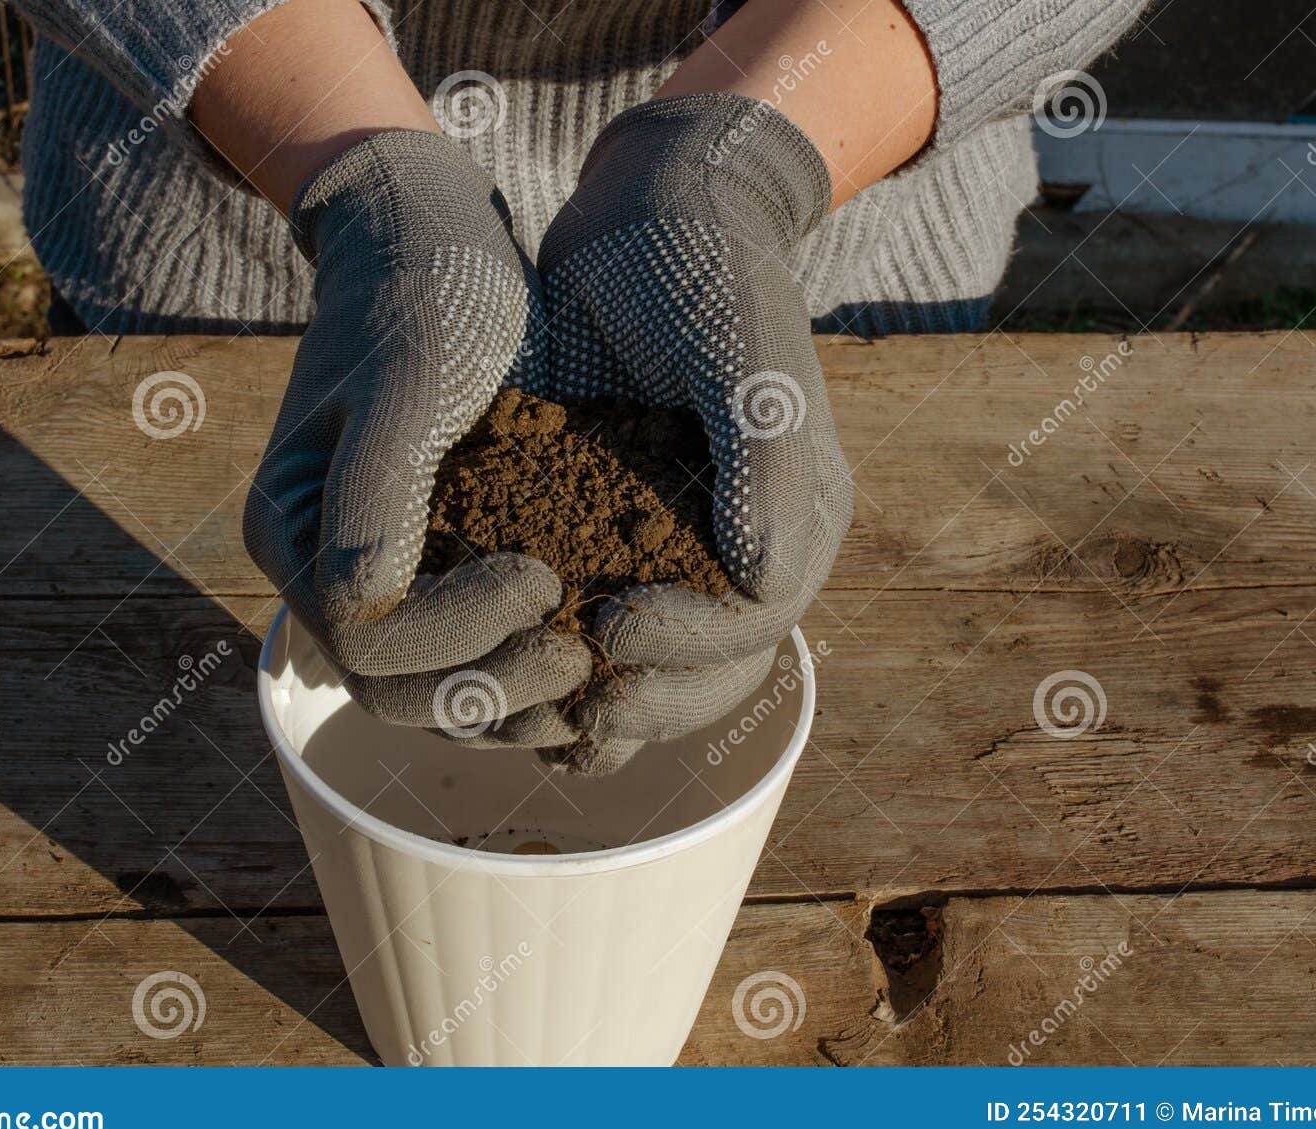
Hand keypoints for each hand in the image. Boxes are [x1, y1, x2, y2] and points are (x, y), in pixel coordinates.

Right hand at [244, 132, 590, 731]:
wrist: (433, 242)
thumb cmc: (426, 296)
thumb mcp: (410, 380)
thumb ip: (377, 492)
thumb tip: (365, 607)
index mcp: (296, 531)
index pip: (369, 644)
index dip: (457, 637)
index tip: (544, 578)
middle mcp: (326, 573)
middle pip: (399, 693)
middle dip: (494, 687)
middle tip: (582, 654)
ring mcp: (381, 579)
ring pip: (438, 695)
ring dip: (517, 705)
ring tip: (596, 669)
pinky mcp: (433, 574)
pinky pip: (472, 661)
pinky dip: (528, 678)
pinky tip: (597, 662)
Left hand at [533, 94, 853, 773]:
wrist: (646, 216)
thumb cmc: (700, 268)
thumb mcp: (739, 348)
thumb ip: (761, 458)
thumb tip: (764, 585)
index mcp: (796, 514)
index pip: (757, 622)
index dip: (690, 645)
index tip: (613, 628)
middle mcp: (749, 547)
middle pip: (714, 669)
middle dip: (648, 696)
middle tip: (573, 700)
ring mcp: (685, 551)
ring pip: (662, 671)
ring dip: (606, 709)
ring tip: (538, 726)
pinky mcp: (623, 540)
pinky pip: (608, 635)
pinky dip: (570, 679)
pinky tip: (519, 701)